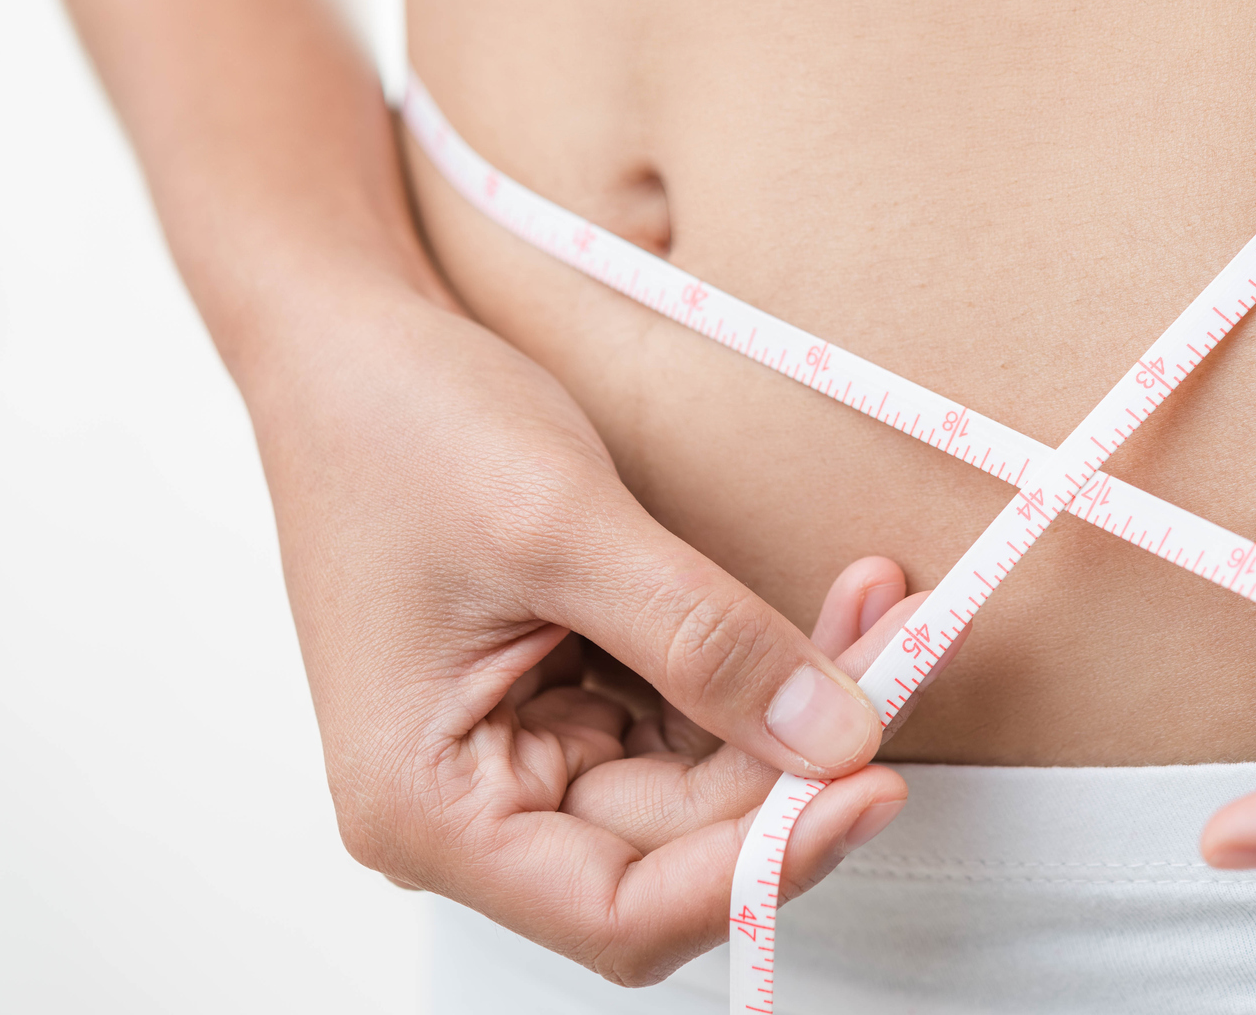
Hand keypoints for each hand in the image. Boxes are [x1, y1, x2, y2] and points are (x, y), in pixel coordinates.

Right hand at [251, 281, 914, 982]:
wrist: (350, 345)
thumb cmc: (397, 426)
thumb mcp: (563, 527)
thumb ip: (702, 640)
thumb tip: (834, 737)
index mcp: (428, 806)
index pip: (622, 910)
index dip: (758, 866)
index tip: (871, 784)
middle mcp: (474, 806)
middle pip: (680, 843)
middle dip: (801, 758)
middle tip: (904, 659)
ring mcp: (525, 752)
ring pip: (704, 779)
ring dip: (801, 706)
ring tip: (883, 613)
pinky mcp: (567, 697)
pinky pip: (693, 713)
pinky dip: (766, 667)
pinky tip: (831, 610)